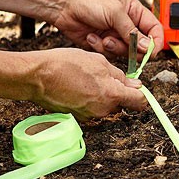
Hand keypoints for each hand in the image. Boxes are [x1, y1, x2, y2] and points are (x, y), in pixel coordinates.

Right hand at [28, 48, 145, 119]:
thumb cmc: (64, 65)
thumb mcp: (98, 61)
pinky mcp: (79, 117)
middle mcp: (103, 110)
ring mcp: (90, 116)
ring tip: (88, 79)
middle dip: (118, 92)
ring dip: (103, 95)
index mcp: (112, 96)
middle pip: (122, 104)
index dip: (141, 94)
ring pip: (106, 105)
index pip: (140, 102)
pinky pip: (92, 108)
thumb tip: (134, 85)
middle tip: (104, 76)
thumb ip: (119, 75)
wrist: (37, 77)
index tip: (138, 89)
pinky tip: (79, 86)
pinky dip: (90, 99)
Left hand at [52, 0, 163, 58]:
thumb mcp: (115, 12)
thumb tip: (146, 47)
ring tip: (102, 38)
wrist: (62, 5)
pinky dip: (100, 48)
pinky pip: (109, 55)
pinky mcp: (103, 44)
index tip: (150, 52)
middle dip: (130, 48)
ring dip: (113, 48)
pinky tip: (91, 37)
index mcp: (134, 12)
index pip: (154, 30)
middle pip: (141, 46)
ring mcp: (115, 35)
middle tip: (122, 44)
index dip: (155, 43)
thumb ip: (132, 32)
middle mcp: (126, 25)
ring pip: (125, 53)